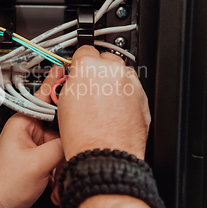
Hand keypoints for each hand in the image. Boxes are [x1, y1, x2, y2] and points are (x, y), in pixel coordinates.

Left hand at [0, 65, 64, 207]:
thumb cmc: (4, 184)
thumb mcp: (39, 162)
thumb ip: (62, 146)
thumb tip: (80, 137)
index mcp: (23, 123)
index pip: (43, 96)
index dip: (58, 83)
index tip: (70, 70)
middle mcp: (29, 132)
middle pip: (59, 123)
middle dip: (67, 138)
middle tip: (74, 146)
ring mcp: (35, 147)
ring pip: (61, 143)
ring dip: (63, 160)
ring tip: (57, 174)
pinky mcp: (40, 161)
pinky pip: (58, 158)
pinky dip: (60, 170)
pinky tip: (56, 182)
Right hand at [58, 46, 150, 160]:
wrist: (105, 156)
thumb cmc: (83, 136)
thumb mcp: (63, 102)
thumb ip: (72, 82)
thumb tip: (76, 78)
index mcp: (88, 67)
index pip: (83, 51)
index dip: (79, 62)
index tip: (78, 69)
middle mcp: (112, 71)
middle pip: (105, 59)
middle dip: (98, 70)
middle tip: (90, 88)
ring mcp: (130, 84)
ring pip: (121, 74)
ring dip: (113, 82)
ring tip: (102, 104)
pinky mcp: (143, 98)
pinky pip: (132, 89)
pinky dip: (125, 96)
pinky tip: (113, 112)